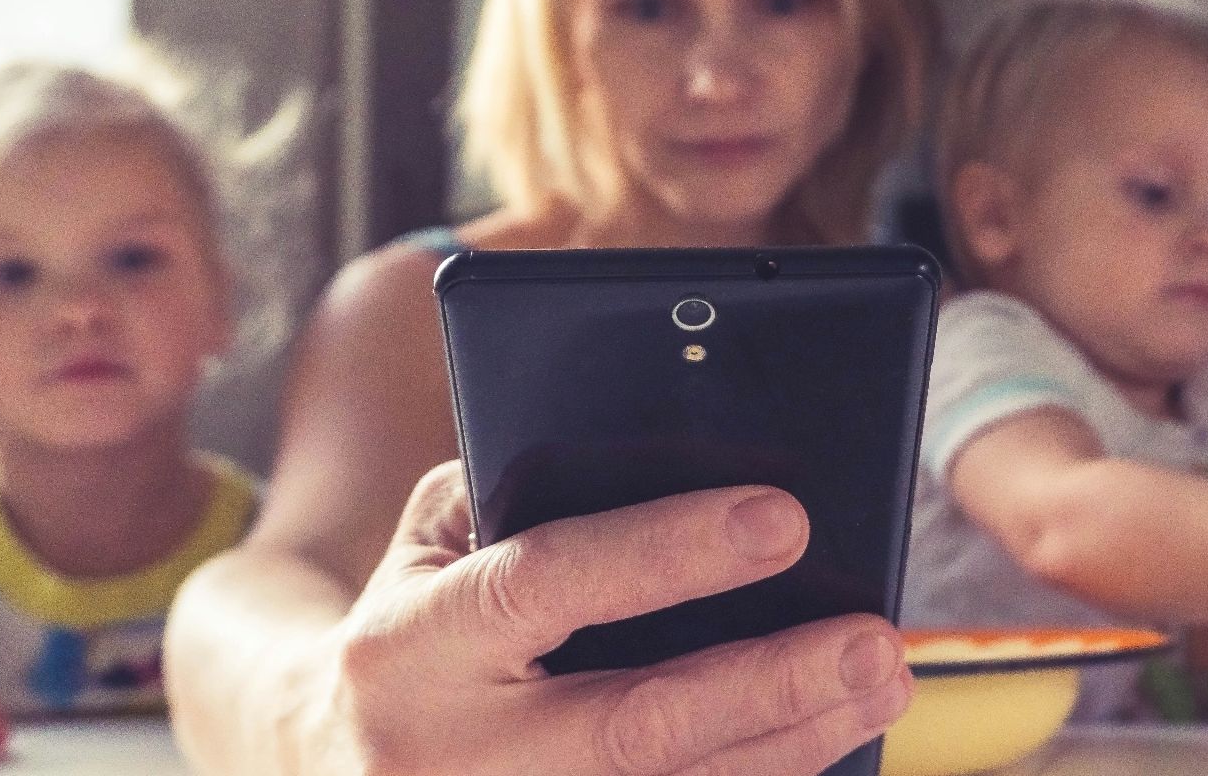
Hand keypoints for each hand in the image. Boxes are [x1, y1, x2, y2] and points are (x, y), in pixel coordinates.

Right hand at [309, 461, 912, 774]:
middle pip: (633, 728)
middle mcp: (447, 750)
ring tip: (881, 682)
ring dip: (793, 747)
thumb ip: (531, 492)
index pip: (548, 583)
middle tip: (872, 638)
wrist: (326, 761)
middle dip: (769, 683)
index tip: (785, 517)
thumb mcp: (437, 539)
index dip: (668, 549)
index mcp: (410, 642)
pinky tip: (824, 747)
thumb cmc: (420, 618)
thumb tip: (681, 461)